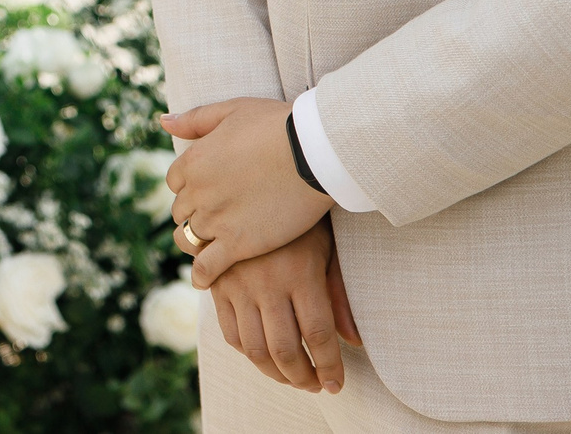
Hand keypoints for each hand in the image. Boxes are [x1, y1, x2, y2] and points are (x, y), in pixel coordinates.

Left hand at [163, 97, 333, 286]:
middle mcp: (197, 191)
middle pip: (181, 210)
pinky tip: (206, 280)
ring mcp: (215, 219)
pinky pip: (207, 266)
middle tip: (215, 218)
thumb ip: (195, 119)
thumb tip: (162, 120)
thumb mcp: (231, 110)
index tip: (208, 192)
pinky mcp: (238, 244)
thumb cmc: (277, 125)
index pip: (175, 182)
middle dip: (194, 213)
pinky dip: (203, 274)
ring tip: (209, 247)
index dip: (191, 187)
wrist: (312, 151)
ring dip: (196, 242)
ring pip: (188, 238)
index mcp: (192, 160)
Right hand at [207, 219, 362, 394]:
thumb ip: (339, 296)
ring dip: (275, 374)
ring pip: (255, 349)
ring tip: (292, 378)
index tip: (336, 385)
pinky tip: (265, 355)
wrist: (252, 184)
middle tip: (315, 385)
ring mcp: (238, 284)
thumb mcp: (326, 249)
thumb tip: (353, 342)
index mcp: (300, 273)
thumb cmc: (300, 219)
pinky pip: (230, 334)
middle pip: (285, 350)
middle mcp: (267, 282)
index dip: (330, 368)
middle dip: (303, 378)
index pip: (318, 336)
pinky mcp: (217, 284)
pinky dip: (249, 354)